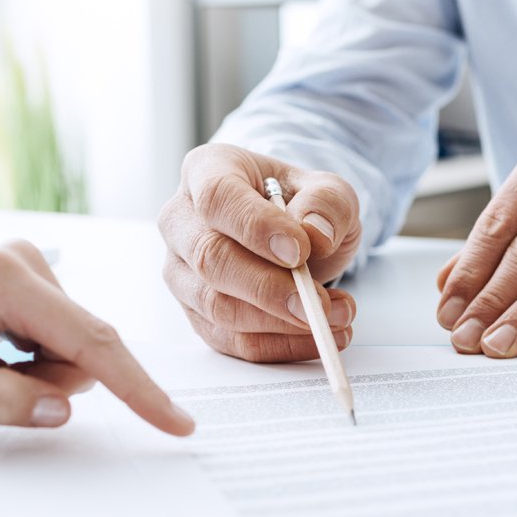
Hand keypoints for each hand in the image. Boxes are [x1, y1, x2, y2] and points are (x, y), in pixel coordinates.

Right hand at [159, 143, 361, 361]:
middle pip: (210, 259)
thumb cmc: (300, 204)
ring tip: (335, 317)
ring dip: (280, 322)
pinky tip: (318, 336)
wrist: (294, 232)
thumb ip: (328, 203)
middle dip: (268, 288)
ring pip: (216, 306)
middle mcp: (182, 220)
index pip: (218, 198)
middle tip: (318, 304)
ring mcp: (181, 270)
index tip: (299, 251)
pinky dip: (278, 345)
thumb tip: (315, 233)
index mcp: (208, 171)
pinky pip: (230, 340)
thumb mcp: (329, 190)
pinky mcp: (196, 313)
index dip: (256, 227)